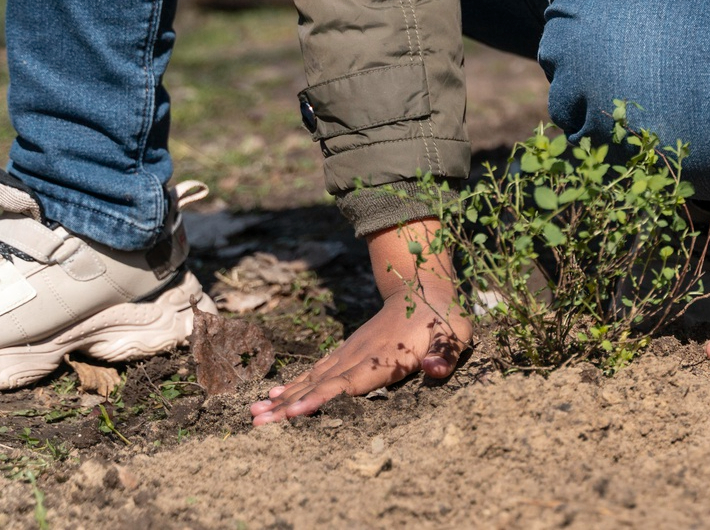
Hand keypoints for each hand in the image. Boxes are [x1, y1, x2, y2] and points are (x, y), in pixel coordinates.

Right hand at [249, 220, 469, 425]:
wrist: (423, 287)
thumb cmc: (443, 318)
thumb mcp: (454, 334)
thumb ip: (445, 354)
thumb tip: (436, 370)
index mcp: (383, 358)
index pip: (346, 384)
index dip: (320, 399)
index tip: (293, 413)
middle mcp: (359, 356)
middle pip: (319, 385)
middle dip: (288, 406)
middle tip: (256, 423)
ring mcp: (350, 352)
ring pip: (312, 378)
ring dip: (284, 397)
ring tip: (255, 413)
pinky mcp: (348, 351)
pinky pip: (317, 371)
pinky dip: (296, 385)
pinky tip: (276, 396)